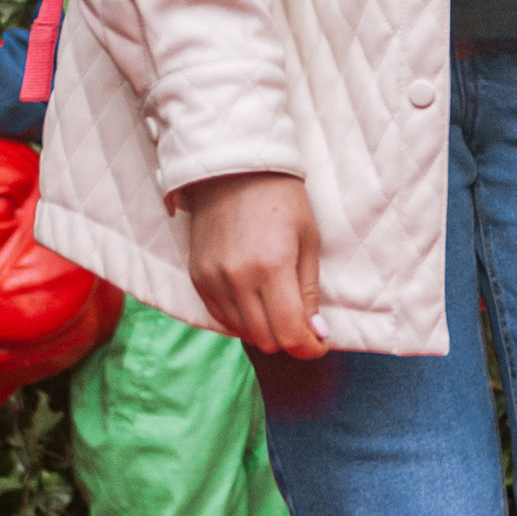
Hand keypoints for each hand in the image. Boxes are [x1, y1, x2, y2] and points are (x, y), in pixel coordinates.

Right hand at [184, 171, 328, 356]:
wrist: (234, 168)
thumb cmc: (281, 199)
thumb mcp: (308, 239)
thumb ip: (309, 291)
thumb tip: (316, 334)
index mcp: (272, 267)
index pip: (289, 334)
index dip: (309, 347)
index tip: (319, 342)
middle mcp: (238, 279)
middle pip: (266, 339)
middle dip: (289, 338)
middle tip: (302, 322)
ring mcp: (213, 280)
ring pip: (243, 332)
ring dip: (265, 329)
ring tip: (278, 305)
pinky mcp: (197, 277)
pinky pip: (221, 317)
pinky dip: (241, 318)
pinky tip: (254, 300)